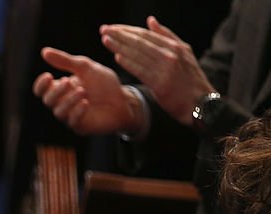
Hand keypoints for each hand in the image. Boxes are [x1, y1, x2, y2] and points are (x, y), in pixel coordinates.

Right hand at [32, 47, 143, 134]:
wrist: (124, 100)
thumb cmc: (104, 84)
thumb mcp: (85, 68)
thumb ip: (65, 61)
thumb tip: (44, 51)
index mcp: (61, 89)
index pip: (41, 90)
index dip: (41, 84)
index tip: (49, 76)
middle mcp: (62, 103)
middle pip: (48, 100)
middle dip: (56, 91)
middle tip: (68, 82)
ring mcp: (70, 116)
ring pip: (59, 111)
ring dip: (68, 100)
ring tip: (82, 91)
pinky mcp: (81, 126)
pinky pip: (72, 121)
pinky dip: (77, 111)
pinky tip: (85, 103)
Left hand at [100, 16, 214, 125]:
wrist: (200, 102)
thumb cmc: (189, 79)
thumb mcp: (184, 52)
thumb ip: (166, 36)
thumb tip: (150, 20)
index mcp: (175, 46)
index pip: (146, 34)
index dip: (127, 30)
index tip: (112, 27)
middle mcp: (171, 54)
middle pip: (140, 41)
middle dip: (120, 34)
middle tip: (104, 29)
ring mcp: (166, 68)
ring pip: (138, 53)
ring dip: (120, 46)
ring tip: (105, 40)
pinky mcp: (160, 83)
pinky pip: (141, 70)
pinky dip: (129, 62)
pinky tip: (117, 57)